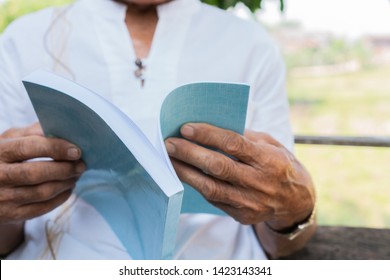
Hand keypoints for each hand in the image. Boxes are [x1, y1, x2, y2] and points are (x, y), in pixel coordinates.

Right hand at [0, 123, 84, 223]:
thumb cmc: (5, 157)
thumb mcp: (11, 139)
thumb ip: (34, 132)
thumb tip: (63, 128)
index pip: (28, 147)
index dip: (55, 148)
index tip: (76, 151)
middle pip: (36, 173)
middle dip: (65, 168)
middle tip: (81, 165)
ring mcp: (3, 197)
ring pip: (42, 192)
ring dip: (66, 183)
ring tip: (76, 174)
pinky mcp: (11, 214)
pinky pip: (42, 208)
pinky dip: (61, 198)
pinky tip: (68, 188)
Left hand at [165, 123, 314, 228]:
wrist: (297, 201)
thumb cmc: (280, 165)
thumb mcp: (271, 144)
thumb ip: (246, 137)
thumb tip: (211, 128)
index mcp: (269, 159)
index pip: (234, 144)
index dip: (207, 135)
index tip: (185, 128)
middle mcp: (260, 183)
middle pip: (218, 167)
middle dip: (190, 153)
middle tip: (169, 143)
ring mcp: (251, 202)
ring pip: (211, 188)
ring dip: (186, 173)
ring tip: (170, 160)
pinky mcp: (243, 215)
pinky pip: (214, 199)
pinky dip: (197, 185)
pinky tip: (185, 174)